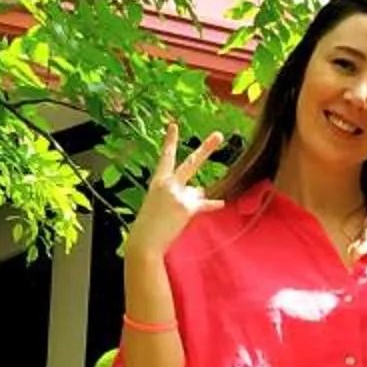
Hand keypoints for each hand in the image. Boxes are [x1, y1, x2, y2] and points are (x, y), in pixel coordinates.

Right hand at [127, 121, 225, 262]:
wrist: (144, 241)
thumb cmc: (149, 224)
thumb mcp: (158, 202)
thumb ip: (179, 192)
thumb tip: (200, 189)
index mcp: (157, 181)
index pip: (165, 157)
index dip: (171, 140)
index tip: (174, 125)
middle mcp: (169, 184)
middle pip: (191, 162)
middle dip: (207, 148)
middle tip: (219, 135)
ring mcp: (179, 195)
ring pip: (196, 192)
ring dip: (191, 202)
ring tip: (174, 215)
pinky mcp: (187, 208)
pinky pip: (204, 204)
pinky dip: (212, 205)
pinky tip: (222, 203)